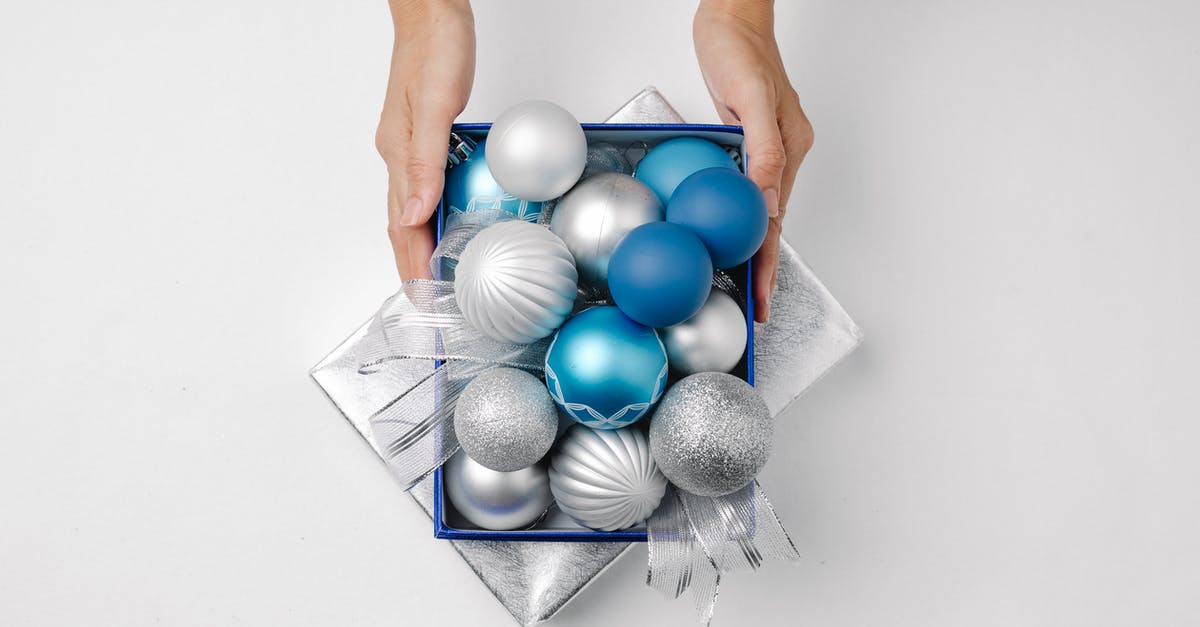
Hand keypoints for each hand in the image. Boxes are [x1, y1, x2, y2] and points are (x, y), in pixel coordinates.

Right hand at [376, 0, 474, 279]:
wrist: (431, 12)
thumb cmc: (434, 49)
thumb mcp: (435, 105)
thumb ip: (426, 160)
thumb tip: (416, 214)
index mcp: (398, 154)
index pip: (401, 226)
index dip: (411, 266)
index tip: (422, 299)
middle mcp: (397, 155)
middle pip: (400, 225)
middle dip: (411, 267)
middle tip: (427, 302)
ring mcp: (407, 147)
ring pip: (408, 209)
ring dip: (417, 246)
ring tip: (432, 277)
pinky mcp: (421, 136)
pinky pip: (421, 188)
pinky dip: (429, 216)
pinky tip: (443, 221)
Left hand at [693, 0, 813, 321]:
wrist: (732, 17)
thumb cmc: (739, 51)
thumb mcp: (750, 101)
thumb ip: (762, 153)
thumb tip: (766, 205)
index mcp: (789, 150)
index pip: (776, 223)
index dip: (768, 265)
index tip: (763, 300)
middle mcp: (782, 154)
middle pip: (771, 224)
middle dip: (763, 268)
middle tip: (754, 307)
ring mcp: (766, 149)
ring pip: (758, 211)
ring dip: (750, 247)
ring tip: (741, 284)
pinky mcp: (748, 141)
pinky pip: (745, 189)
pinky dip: (737, 216)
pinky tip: (725, 231)